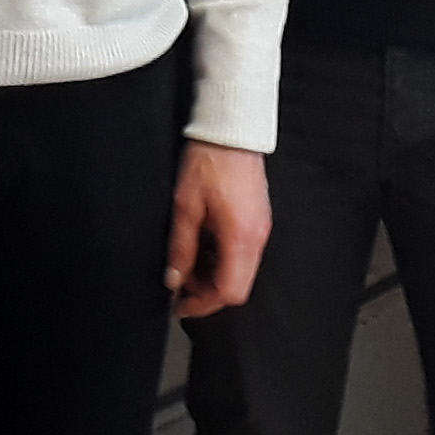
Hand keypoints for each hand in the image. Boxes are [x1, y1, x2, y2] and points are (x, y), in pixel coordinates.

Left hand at [166, 141, 271, 317]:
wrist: (232, 129)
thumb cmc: (210, 160)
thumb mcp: (186, 206)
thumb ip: (181, 247)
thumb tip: (174, 278)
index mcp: (241, 237)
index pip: (229, 291)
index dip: (203, 304)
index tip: (181, 306)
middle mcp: (257, 237)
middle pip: (237, 286)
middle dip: (207, 292)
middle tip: (180, 284)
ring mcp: (261, 228)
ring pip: (241, 270)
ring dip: (214, 275)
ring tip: (187, 264)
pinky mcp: (258, 219)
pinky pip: (243, 252)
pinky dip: (222, 259)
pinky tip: (203, 247)